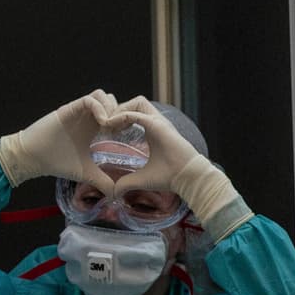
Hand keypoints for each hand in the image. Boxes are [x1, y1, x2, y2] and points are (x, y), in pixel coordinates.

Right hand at [0, 89, 117, 188]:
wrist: (33, 158)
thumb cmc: (56, 162)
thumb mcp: (85, 172)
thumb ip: (102, 181)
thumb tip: (117, 195)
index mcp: (92, 127)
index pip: (114, 113)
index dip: (124, 121)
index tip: (126, 136)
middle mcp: (87, 116)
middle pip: (111, 101)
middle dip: (120, 113)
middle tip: (120, 130)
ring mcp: (78, 111)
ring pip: (102, 96)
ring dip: (111, 108)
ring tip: (110, 127)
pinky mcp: (69, 109)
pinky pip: (89, 99)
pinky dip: (99, 108)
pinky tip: (102, 123)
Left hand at [107, 97, 244, 235]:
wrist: (188, 179)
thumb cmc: (169, 177)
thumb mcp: (141, 179)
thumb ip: (126, 182)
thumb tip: (113, 193)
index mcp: (152, 130)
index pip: (134, 113)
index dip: (118, 118)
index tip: (107, 132)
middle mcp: (156, 123)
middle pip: (135, 103)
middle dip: (118, 110)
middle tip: (106, 125)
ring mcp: (158, 122)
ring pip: (137, 102)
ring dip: (120, 110)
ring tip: (109, 124)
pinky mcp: (158, 125)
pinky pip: (136, 113)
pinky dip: (122, 117)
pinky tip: (111, 126)